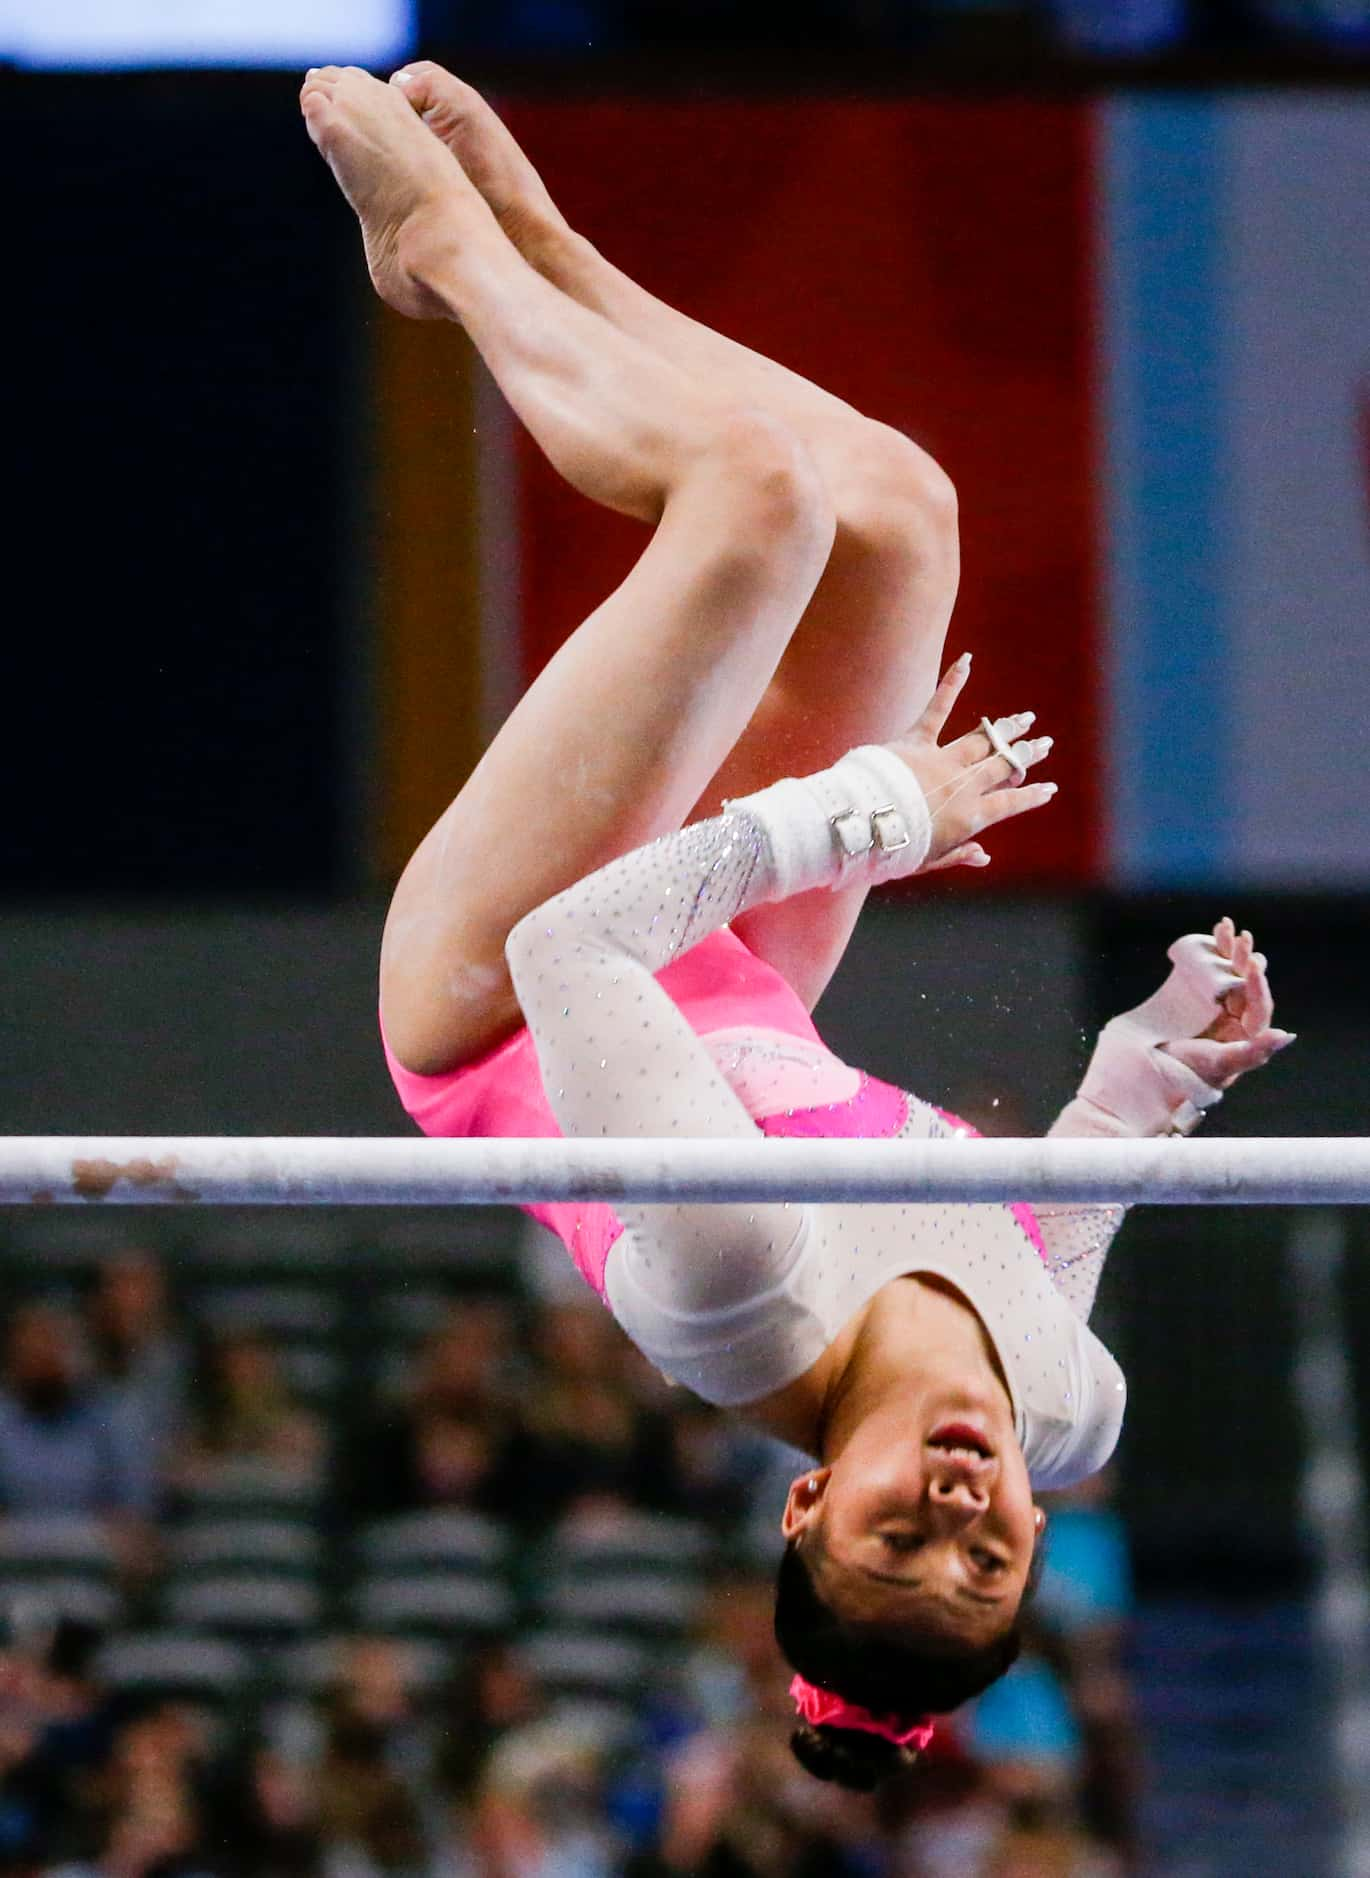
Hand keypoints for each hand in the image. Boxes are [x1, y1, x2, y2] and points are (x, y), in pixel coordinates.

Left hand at [884, 653, 1056, 871]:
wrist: (864, 829)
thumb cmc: (895, 851)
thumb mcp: (929, 861)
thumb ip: (958, 855)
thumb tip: (983, 856)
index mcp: (970, 817)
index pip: (1010, 803)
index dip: (1032, 796)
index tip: (1049, 788)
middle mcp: (963, 785)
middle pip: (1003, 766)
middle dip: (1027, 755)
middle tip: (1045, 744)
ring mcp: (942, 760)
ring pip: (983, 740)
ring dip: (1006, 729)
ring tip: (1025, 719)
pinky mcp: (916, 741)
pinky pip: (937, 709)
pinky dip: (951, 684)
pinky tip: (966, 662)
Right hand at [1161, 917, 1294, 1090]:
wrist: (1149, 1074)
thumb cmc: (1188, 1075)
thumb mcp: (1221, 1064)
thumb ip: (1254, 1052)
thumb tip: (1287, 1035)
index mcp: (1246, 1034)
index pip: (1259, 1004)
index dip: (1258, 983)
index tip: (1253, 962)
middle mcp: (1233, 1018)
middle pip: (1244, 983)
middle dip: (1243, 958)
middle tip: (1242, 937)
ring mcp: (1213, 1006)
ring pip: (1225, 973)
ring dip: (1227, 950)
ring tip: (1225, 926)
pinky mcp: (1192, 997)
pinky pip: (1205, 972)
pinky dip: (1208, 954)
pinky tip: (1212, 936)